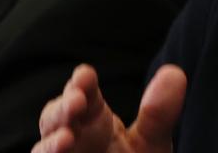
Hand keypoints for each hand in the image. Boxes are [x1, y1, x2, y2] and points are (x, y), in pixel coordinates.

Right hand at [33, 64, 185, 152]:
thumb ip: (158, 115)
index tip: (85, 75)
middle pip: (55, 117)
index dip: (82, 82)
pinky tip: (62, 151)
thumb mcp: (150, 144)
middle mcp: (73, 138)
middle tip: (76, 101)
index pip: (84, 93)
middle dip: (62, 108)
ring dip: (51, 142)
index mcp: (95, 120)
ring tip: (67, 138)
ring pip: (43, 148)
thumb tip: (174, 73)